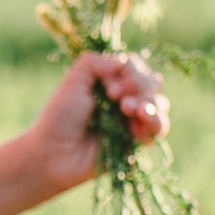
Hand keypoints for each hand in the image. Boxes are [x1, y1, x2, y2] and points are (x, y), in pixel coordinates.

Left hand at [27, 52, 169, 195]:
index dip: (129, 70)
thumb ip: (94, 63)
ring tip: (126, 109)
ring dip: (148, 102)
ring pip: (160, 103)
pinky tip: (137, 124)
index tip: (107, 85)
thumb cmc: (59, 117)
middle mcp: (125, 97)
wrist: (54, 154)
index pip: (135, 65)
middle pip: (152, 81)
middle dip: (138, 85)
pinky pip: (159, 128)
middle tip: (112, 96)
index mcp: (110, 80)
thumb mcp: (72, 82)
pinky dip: (154, 122)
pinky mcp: (136, 141)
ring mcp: (132, 120)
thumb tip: (123, 60)